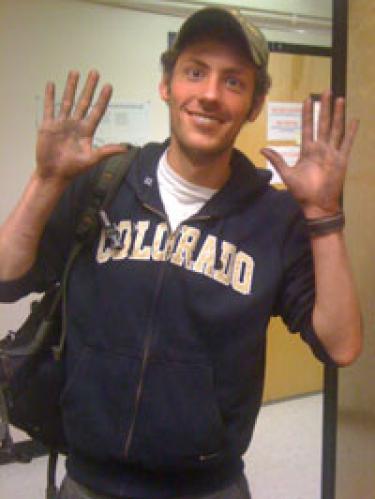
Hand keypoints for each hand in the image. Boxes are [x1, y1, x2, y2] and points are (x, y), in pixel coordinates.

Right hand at [36, 70, 125, 182]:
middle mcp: (75, 125)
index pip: (97, 111)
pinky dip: (50, 96)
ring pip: (67, 101)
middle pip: (83, 101)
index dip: (103, 99)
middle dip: (89, 87)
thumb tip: (126, 148)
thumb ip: (107, 151)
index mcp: (87, 131)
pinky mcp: (48, 126)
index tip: (108, 86)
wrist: (53, 174)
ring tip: (75, 73)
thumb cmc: (73, 169)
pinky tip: (52, 85)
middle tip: (94, 72)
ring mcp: (62, 124)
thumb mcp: (92, 159)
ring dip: (71, 87)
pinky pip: (49, 108)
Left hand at [261, 91, 358, 217]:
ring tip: (340, 99)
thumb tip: (262, 149)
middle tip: (326, 91)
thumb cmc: (302, 191)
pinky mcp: (342, 159)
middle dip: (324, 107)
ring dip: (338, 114)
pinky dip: (351, 131)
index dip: (307, 114)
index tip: (307, 99)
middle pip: (323, 123)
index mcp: (307, 150)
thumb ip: (277, 160)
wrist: (317, 204)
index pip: (307, 127)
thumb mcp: (287, 174)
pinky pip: (347, 143)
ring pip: (336, 129)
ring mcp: (332, 152)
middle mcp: (320, 148)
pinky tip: (354, 120)